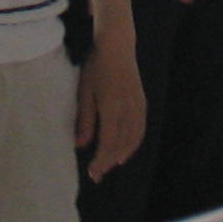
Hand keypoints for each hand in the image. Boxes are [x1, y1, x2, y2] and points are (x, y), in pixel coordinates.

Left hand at [75, 38, 145, 179]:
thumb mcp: (85, 92)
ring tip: (109, 165)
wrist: (117, 46)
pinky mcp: (142, 103)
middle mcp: (129, 109)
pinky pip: (139, 129)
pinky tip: (124, 150)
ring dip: (121, 154)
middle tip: (97, 174)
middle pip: (121, 144)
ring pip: (133, 139)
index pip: (108, 142)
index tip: (92, 172)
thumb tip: (80, 145)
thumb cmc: (96, 67)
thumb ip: (84, 120)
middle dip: (109, 161)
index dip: (101, 160)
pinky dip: (132, 143)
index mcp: (112, 107)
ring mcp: (138, 106)